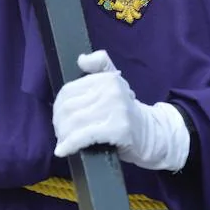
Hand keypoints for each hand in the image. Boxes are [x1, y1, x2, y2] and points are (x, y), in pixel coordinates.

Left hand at [52, 50, 189, 172]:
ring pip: (75, 121)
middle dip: (59, 122)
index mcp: (108, 78)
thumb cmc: (126, 110)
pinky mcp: (118, 129)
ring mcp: (117, 109)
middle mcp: (113, 90)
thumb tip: (81, 59)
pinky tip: (62, 151)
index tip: (58, 117)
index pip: (69, 90)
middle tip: (60, 132)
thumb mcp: (115, 82)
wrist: (151, 133)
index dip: (58, 105)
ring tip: (63, 142)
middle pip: (69, 106)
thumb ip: (99, 66)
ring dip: (63, 135)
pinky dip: (70, 145)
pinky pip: (85, 136)